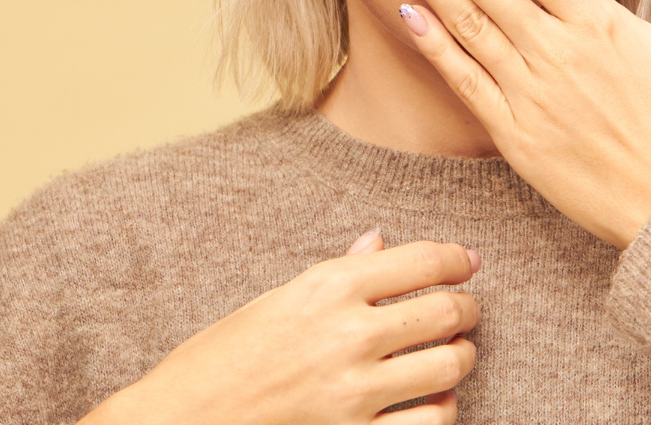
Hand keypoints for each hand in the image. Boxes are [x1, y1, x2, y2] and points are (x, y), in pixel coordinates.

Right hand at [80, 232, 481, 424]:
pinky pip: (432, 422)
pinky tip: (433, 401)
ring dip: (460, 358)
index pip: (423, 261)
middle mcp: (348, 333)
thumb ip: (337, 273)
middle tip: (466, 310)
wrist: (182, 420)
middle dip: (467, 309)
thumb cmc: (222, 358)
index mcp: (328, 286)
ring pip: (450, 367)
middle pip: (447, 312)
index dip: (458, 259)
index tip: (468, 263)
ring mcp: (354, 391)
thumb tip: (380, 243)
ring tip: (451, 356)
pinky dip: (443, 409)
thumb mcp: (277, 300)